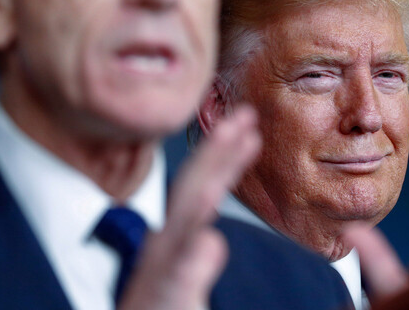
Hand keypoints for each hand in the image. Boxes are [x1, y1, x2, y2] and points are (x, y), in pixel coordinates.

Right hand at [119, 106, 260, 309]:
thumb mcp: (177, 282)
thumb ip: (195, 259)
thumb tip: (213, 238)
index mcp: (173, 241)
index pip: (200, 188)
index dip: (223, 155)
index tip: (248, 125)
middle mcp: (163, 250)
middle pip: (193, 193)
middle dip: (217, 155)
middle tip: (244, 117)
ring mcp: (160, 276)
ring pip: (182, 230)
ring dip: (205, 190)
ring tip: (229, 157)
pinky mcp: (160, 300)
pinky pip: (175, 282)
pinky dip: (189, 262)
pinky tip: (208, 242)